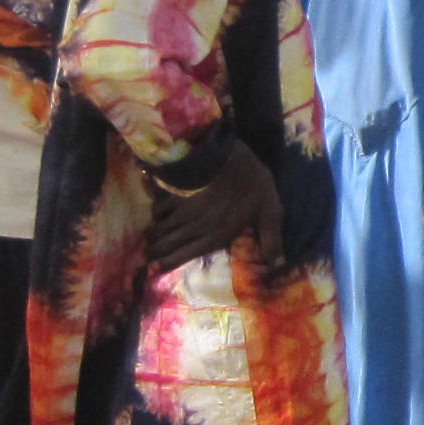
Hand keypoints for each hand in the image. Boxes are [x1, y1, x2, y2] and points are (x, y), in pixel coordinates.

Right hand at [147, 150, 280, 278]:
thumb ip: (271, 238)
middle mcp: (195, 227)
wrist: (226, 155)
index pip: (186, 255)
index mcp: (216, 235)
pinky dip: (154, 211)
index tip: (157, 269)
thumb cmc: (251, 183)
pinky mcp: (176, 191)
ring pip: (160, 227)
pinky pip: (158, 206)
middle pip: (168, 244)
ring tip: (146, 241)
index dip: (170, 263)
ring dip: (153, 235)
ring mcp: (183, 210)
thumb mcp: (269, 211)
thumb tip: (277, 264)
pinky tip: (152, 214)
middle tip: (147, 257)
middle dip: (156, 252)